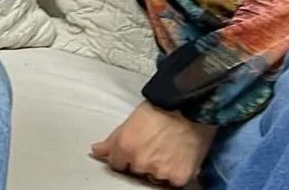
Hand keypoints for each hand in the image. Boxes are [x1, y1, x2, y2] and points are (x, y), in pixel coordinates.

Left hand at [90, 103, 215, 186]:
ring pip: (154, 176)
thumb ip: (113, 139)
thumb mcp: (133, 118)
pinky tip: (177, 154)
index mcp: (125, 146)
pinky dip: (174, 171)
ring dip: (158, 166)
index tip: (132, 149)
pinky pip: (172, 181)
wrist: (191, 106)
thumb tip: (97, 150)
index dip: (124, 155)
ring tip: (168, 146)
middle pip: (136, 170)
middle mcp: (140, 162)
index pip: (116, 163)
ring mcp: (159, 172)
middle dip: (141, 160)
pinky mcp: (178, 178)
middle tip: (153, 143)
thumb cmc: (164, 106)